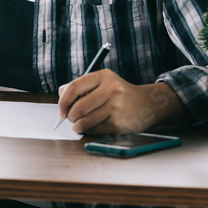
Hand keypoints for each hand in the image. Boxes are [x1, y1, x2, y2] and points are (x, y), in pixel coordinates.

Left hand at [56, 70, 185, 134]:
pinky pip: (94, 130)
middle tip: (70, 118)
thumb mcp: (102, 82)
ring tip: (79, 124)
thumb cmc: (117, 93)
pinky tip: (92, 127)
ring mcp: (116, 107)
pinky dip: (88, 131)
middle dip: (70, 116)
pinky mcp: (119, 124)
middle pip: (78, 107)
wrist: (147, 104)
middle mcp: (111, 90)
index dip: (63, 102)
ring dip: (77, 126)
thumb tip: (60, 95)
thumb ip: (80, 86)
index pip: (74, 88)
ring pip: (85, 121)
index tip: (61, 111)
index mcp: (103, 76)